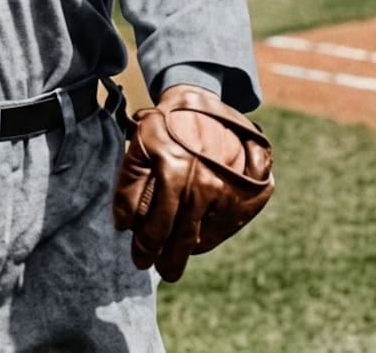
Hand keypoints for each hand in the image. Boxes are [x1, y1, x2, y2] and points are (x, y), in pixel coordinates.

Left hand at [112, 84, 273, 281]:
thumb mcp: (138, 146)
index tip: (140, 260)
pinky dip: (211, 234)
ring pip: (206, 237)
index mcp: (174, 174)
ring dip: (189, 249)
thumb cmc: (165, 126)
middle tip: (162, 272)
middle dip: (169, 261)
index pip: (157, 228)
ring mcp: (231, 191)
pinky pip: (227, 226)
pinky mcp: (251, 193)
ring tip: (175, 255)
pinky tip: (197, 235)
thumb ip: (127, 186)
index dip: (145, 248)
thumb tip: (123, 226)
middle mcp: (206, 186)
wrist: (205, 104)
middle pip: (183, 240)